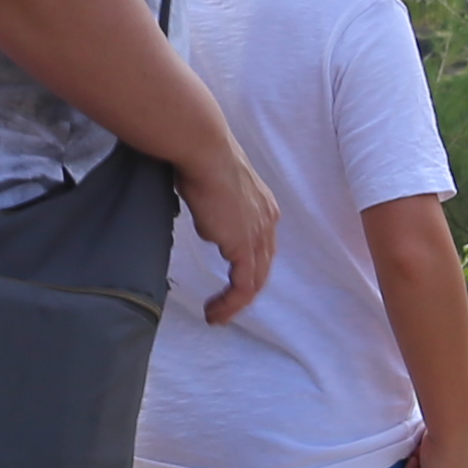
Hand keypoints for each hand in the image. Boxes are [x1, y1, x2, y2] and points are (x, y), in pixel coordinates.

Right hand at [181, 147, 278, 325]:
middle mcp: (267, 222)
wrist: (204, 150)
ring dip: (235, 304)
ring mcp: (257, 235)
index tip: (227, 280)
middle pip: (262, 267)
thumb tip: (203, 207)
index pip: (261, 245)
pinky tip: (215, 312)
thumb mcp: (212, 181)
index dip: (247, 266)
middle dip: (243, 291)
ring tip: (215, 316)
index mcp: (262, 206)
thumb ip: (213, 200)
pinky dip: (231, 304)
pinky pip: (243, 287)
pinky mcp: (244, 248)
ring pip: (254, 282)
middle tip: (222, 306)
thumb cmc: (200, 155)